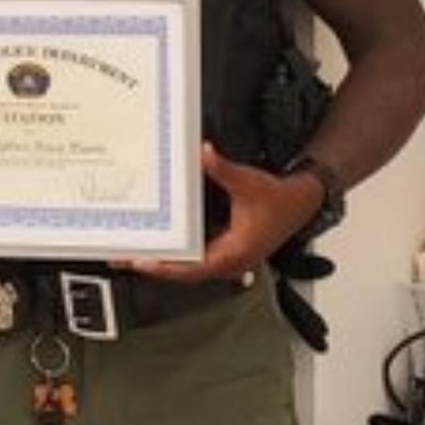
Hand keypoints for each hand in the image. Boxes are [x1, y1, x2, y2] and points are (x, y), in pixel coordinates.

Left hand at [130, 143, 322, 283]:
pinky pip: (196, 257)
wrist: (302, 202)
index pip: (192, 268)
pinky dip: (177, 253)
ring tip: (133, 253)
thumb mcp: (248, 182)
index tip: (139, 263)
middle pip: (184, 271)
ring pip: (189, 267)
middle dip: (154, 265)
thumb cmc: (280, 200)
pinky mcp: (227, 250)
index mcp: (234, 253)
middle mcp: (230, 262)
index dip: (164, 267)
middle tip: (122, 257)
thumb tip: (203, 154)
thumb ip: (222, 169)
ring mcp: (228, 258)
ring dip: (164, 261)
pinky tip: (161, 244)